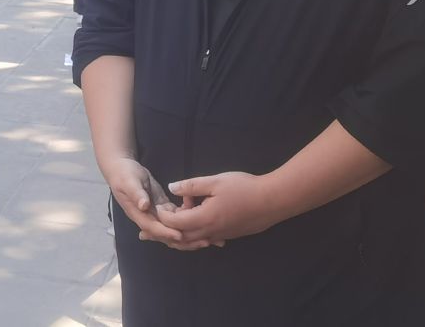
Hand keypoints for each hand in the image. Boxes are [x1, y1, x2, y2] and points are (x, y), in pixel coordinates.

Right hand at [98, 156, 201, 247]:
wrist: (122, 169)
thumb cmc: (124, 175)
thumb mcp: (129, 182)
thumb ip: (136, 194)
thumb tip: (144, 206)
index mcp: (138, 214)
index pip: (153, 227)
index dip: (166, 232)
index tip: (180, 235)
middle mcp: (148, 218)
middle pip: (166, 234)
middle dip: (184, 240)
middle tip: (204, 241)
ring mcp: (156, 214)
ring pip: (173, 229)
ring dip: (190, 234)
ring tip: (209, 239)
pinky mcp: (163, 207)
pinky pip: (177, 218)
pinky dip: (188, 222)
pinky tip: (203, 223)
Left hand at [157, 171, 285, 245]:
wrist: (273, 201)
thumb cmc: (245, 188)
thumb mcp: (216, 182)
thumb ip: (191, 185)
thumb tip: (171, 188)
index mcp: (204, 218)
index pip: (175, 222)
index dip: (163, 214)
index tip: (158, 205)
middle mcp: (210, 232)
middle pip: (180, 237)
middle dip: (164, 231)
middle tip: (151, 226)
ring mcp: (220, 236)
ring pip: (193, 241)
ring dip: (178, 235)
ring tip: (168, 228)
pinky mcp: (228, 236)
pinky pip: (205, 240)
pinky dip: (193, 236)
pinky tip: (192, 227)